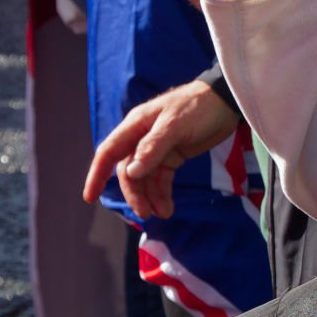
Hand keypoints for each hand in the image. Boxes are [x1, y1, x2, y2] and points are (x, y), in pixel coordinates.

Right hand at [82, 79, 235, 218]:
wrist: (227, 102)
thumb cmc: (198, 107)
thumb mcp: (175, 126)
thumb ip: (152, 148)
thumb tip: (131, 172)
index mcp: (136, 125)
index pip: (109, 152)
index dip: (97, 175)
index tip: (90, 197)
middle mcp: (141, 138)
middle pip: (128, 171)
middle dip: (134, 193)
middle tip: (145, 213)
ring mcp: (157, 149)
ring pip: (145, 178)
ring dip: (150, 197)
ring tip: (163, 214)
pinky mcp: (172, 156)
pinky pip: (161, 178)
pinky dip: (162, 193)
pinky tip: (167, 208)